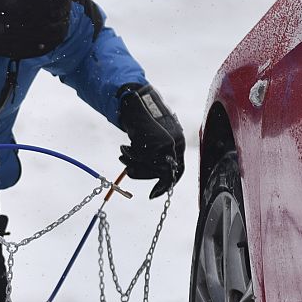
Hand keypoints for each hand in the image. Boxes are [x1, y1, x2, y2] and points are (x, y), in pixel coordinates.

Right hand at [117, 83, 185, 197]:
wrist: (135, 106)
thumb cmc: (141, 127)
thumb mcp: (150, 145)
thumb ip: (155, 159)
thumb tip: (157, 182)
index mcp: (177, 146)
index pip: (175, 173)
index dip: (164, 186)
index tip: (152, 195)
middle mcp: (177, 145)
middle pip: (163, 173)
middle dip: (143, 174)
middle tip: (128, 171)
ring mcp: (170, 144)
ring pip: (153, 167)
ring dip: (134, 164)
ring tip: (124, 155)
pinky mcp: (161, 142)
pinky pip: (146, 159)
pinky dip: (132, 156)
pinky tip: (125, 148)